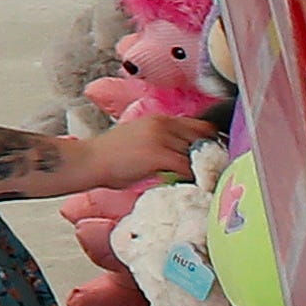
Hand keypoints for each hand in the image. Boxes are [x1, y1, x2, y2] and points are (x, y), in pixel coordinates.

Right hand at [81, 113, 212, 191]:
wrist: (89, 161)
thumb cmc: (110, 155)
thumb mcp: (139, 137)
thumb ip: (162, 140)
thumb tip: (184, 154)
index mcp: (159, 119)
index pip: (200, 126)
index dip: (211, 142)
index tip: (215, 156)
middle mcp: (163, 124)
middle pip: (203, 140)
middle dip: (212, 157)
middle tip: (215, 173)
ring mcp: (162, 139)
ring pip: (198, 154)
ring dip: (205, 169)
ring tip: (208, 182)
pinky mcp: (160, 156)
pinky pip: (189, 168)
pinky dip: (195, 178)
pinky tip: (195, 187)